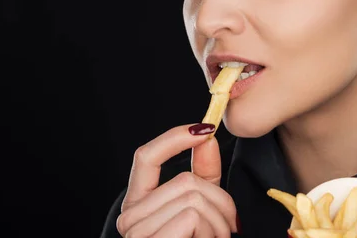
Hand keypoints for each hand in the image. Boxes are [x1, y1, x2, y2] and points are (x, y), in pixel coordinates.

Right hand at [116, 123, 237, 236]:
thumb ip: (203, 174)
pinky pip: (191, 216)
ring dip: (219, 220)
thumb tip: (207, 137)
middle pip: (185, 180)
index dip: (175, 137)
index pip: (145, 156)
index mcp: (139, 204)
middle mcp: (130, 218)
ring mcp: (137, 234)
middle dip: (219, 200)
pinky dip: (212, 231)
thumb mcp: (202, 208)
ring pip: (193, 197)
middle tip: (226, 226)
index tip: (205, 129)